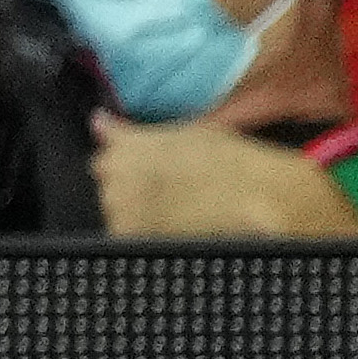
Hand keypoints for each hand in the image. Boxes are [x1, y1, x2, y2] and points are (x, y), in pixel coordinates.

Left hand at [88, 112, 357, 240]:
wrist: (259, 197)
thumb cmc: (233, 161)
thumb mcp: (188, 132)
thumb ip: (135, 131)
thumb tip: (99, 121)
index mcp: (127, 144)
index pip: (104, 150)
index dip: (128, 158)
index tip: (148, 165)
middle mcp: (115, 175)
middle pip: (108, 182)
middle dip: (130, 184)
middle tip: (173, 188)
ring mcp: (119, 209)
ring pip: (116, 210)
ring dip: (137, 209)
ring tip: (181, 207)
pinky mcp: (131, 236)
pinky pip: (128, 235)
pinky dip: (145, 232)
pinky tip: (178, 224)